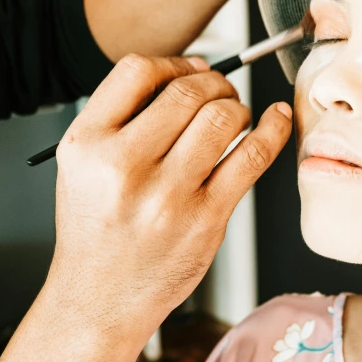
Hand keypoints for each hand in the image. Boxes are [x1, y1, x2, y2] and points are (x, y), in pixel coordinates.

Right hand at [0, 55, 291, 361]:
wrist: (100, 299)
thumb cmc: (97, 229)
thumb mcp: (84, 165)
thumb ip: (124, 116)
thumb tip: (192, 71)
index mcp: (88, 145)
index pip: (137, 71)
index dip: (174, 62)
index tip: (190, 69)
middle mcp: (124, 167)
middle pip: (188, 91)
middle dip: (215, 82)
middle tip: (221, 92)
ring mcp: (168, 196)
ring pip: (224, 117)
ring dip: (239, 106)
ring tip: (236, 115)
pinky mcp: (206, 220)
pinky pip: (253, 156)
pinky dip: (273, 129)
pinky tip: (276, 119)